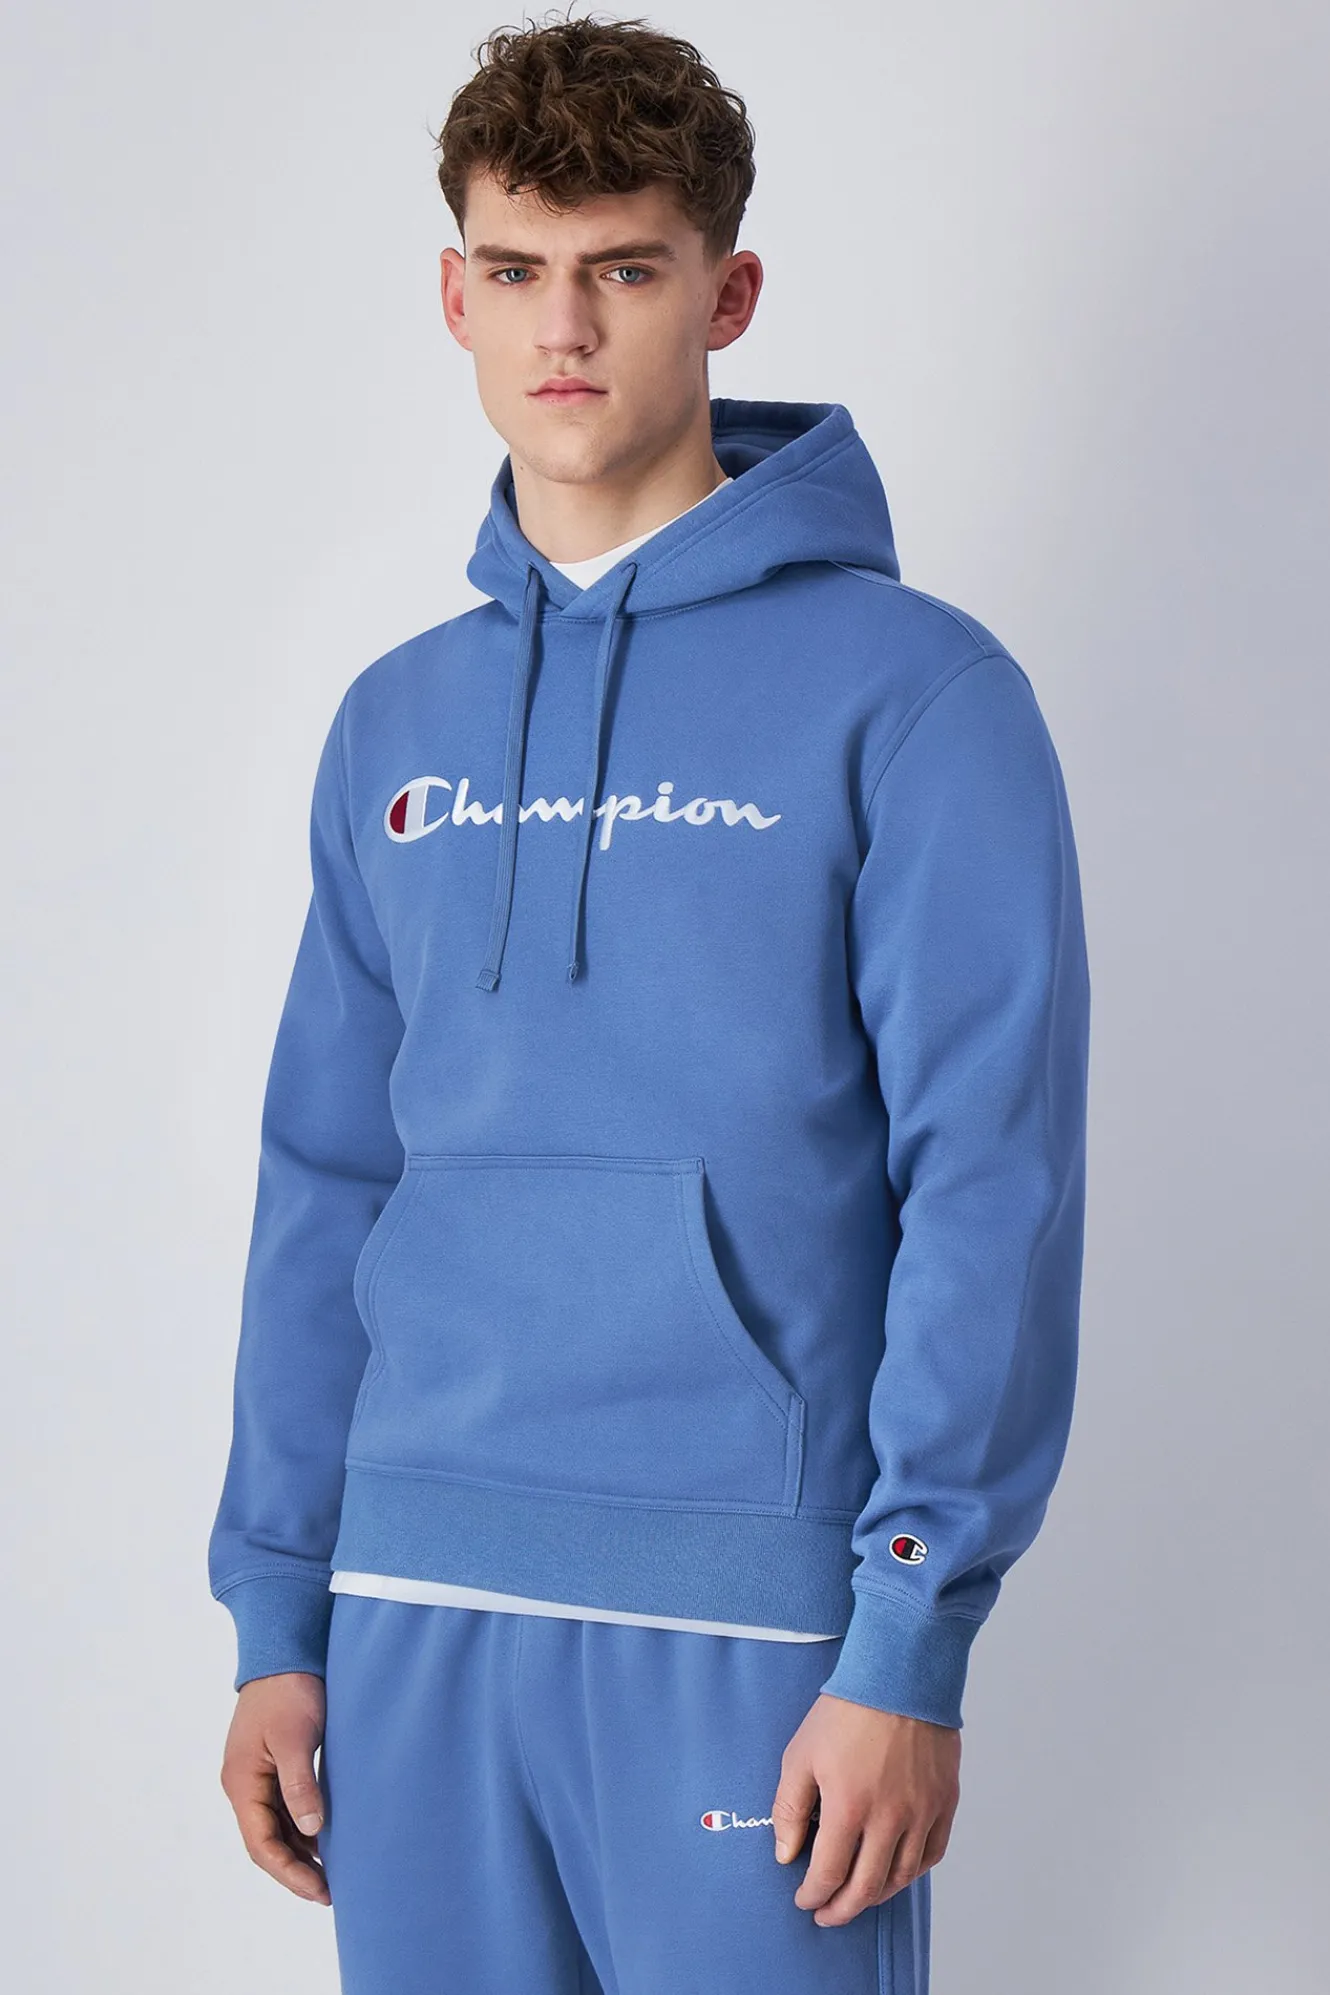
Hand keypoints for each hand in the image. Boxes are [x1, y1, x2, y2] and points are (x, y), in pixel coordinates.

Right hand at [219, 1672, 330, 1904]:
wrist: (284, 1651)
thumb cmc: (288, 1691)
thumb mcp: (296, 1738)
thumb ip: (300, 1785)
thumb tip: (311, 1831)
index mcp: (242, 1782)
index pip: (261, 1844)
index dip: (289, 1873)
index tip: (319, 1891)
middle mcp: (244, 1784)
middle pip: (266, 1841)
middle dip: (295, 1870)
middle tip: (330, 1892)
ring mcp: (256, 1775)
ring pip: (275, 1828)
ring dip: (299, 1852)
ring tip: (331, 1874)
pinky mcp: (272, 1765)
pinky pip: (283, 1808)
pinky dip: (302, 1828)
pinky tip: (325, 1838)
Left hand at [771, 1692, 959, 1926]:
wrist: (900, 1675)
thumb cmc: (846, 1711)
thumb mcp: (801, 1753)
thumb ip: (788, 1808)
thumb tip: (785, 1854)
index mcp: (848, 1807)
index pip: (828, 1873)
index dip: (813, 1894)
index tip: (803, 1898)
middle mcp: (889, 1818)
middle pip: (865, 1887)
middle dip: (841, 1908)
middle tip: (827, 1914)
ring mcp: (922, 1812)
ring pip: (900, 1876)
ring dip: (876, 1895)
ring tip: (857, 1896)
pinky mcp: (945, 1802)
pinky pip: (931, 1854)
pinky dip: (911, 1872)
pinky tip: (895, 1872)